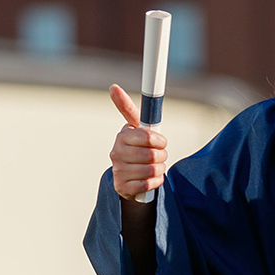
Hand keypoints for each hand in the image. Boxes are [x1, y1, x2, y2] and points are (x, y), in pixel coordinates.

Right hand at [109, 85, 167, 200]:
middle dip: (161, 156)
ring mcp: (118, 171)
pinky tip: (150, 179)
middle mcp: (117, 153)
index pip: (147, 136)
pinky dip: (155, 182)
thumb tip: (113, 87)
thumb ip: (129, 108)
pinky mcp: (123, 187)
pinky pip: (148, 184)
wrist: (129, 177)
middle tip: (158, 156)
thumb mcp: (137, 128)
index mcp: (123, 136)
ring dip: (159, 169)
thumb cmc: (137, 148)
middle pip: (152, 155)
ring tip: (155, 167)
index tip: (161, 142)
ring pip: (152, 170)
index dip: (160, 141)